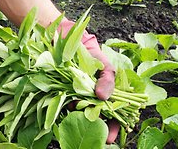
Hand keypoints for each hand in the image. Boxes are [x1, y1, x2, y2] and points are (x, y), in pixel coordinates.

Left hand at [58, 19, 117, 142]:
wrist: (66, 38)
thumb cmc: (90, 52)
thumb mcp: (104, 65)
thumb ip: (107, 80)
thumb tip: (103, 97)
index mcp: (106, 92)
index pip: (114, 114)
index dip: (113, 127)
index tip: (109, 138)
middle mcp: (92, 97)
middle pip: (98, 118)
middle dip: (98, 128)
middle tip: (98, 134)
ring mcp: (78, 96)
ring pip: (82, 113)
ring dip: (83, 116)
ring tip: (83, 113)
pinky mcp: (63, 92)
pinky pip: (67, 103)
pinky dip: (70, 106)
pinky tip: (71, 104)